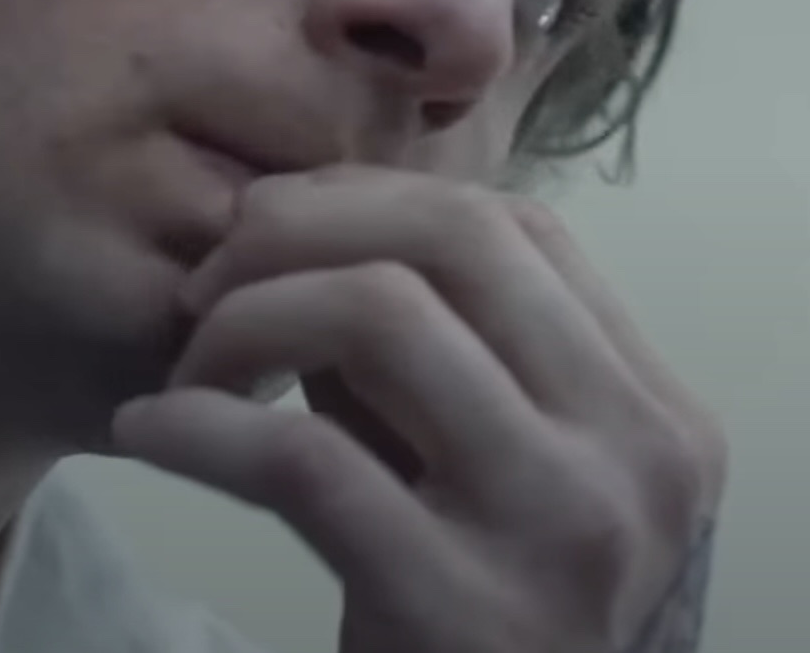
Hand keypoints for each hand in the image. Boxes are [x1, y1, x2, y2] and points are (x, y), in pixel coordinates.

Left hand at [112, 168, 724, 652]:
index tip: (272, 235)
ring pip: (380, 314)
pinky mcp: (464, 610)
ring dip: (246, 319)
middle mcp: (637, 458)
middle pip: (458, 238)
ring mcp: (563, 529)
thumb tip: (296, 224)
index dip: (374, 200)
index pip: (519, 229)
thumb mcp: (490, 479)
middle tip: (208, 283)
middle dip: (303, 229)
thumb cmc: (481, 634)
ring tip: (187, 369)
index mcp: (659, 416)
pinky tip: (150, 432)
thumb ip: (436, 363)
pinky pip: (301, 457)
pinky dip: (199, 427)